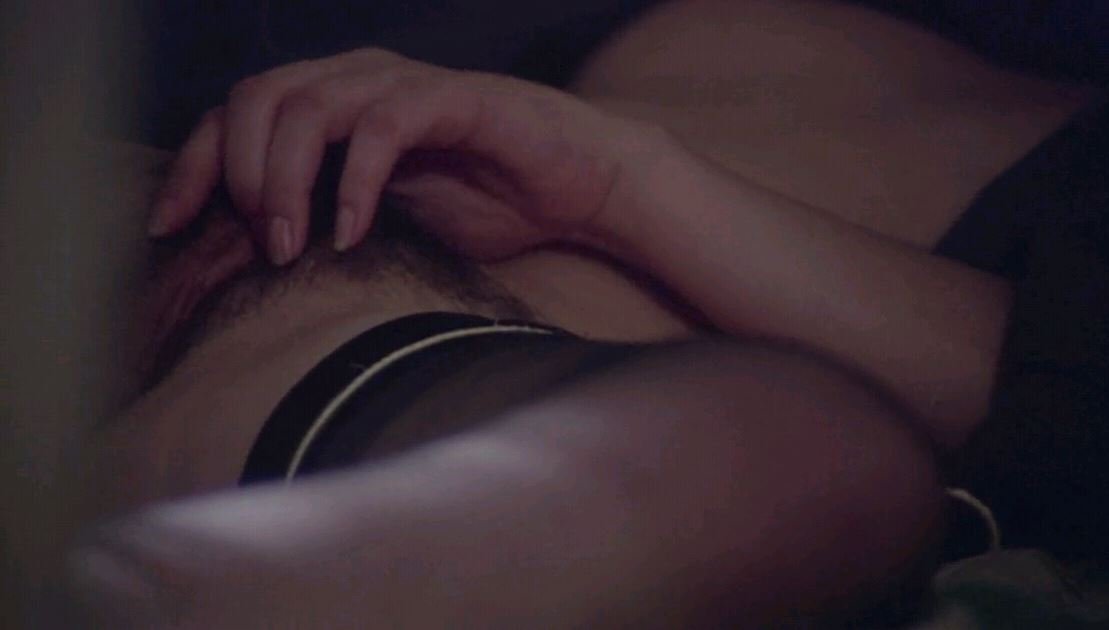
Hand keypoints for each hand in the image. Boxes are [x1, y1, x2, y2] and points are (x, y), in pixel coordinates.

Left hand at [149, 48, 659, 263]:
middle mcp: (360, 79)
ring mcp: (404, 85)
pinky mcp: (452, 99)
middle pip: (255, 99)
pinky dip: (356, 182)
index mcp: (335, 102)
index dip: (194, 166)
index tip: (168, 227)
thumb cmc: (488, 201)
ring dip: (285, 181)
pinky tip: (354, 233)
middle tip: (262, 245)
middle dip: (237, 176)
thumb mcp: (387, 216)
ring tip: (295, 246)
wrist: (579, 187)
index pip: (236, 114)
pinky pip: (382, 127)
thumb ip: (326, 215)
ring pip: (308, 106)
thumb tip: (254, 254)